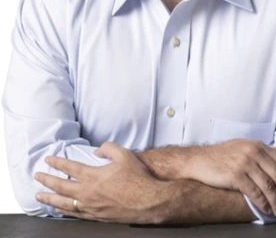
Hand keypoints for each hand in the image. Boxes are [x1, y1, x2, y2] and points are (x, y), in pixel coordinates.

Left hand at [34, 143, 166, 222]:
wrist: (148, 201)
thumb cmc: (137, 178)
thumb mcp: (124, 155)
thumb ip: (108, 148)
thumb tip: (97, 151)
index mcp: (93, 176)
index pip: (69, 168)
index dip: (57, 163)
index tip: (48, 159)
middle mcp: (87, 193)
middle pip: (61, 187)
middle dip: (47, 181)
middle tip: (37, 176)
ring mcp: (91, 207)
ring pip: (64, 203)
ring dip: (49, 199)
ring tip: (39, 196)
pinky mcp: (96, 216)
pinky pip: (75, 214)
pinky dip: (64, 211)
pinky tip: (60, 210)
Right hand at [186, 140, 275, 216]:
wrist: (200, 160)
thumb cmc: (223, 154)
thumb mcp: (245, 146)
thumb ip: (266, 150)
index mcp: (257, 145)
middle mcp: (253, 152)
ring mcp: (244, 163)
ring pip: (268, 185)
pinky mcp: (235, 175)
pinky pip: (254, 192)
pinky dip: (263, 203)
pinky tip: (266, 209)